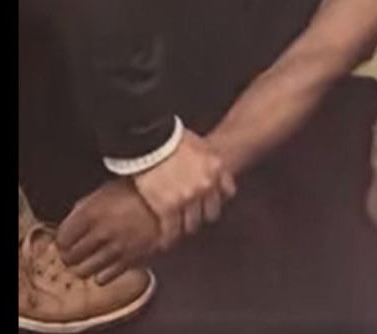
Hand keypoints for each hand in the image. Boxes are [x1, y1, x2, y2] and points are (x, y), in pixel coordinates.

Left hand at [56, 178, 160, 283]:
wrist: (171, 197)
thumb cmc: (140, 191)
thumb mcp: (107, 190)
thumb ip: (86, 207)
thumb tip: (72, 223)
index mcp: (91, 212)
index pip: (62, 238)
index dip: (62, 241)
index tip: (66, 242)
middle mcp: (102, 232)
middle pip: (71, 257)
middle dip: (70, 256)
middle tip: (74, 254)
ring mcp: (117, 247)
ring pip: (85, 270)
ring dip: (84, 267)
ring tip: (88, 261)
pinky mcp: (132, 260)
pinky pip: (105, 277)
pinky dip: (102, 274)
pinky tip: (106, 266)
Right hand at [131, 129, 236, 251]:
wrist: (149, 138)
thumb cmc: (169, 135)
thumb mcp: (197, 142)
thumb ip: (204, 154)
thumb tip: (200, 158)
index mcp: (216, 168)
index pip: (227, 192)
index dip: (217, 197)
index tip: (209, 200)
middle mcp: (206, 186)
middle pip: (211, 212)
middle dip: (202, 214)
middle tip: (192, 216)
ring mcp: (188, 199)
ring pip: (193, 224)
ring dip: (186, 226)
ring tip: (177, 229)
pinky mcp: (168, 208)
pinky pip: (171, 230)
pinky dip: (168, 238)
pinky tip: (164, 242)